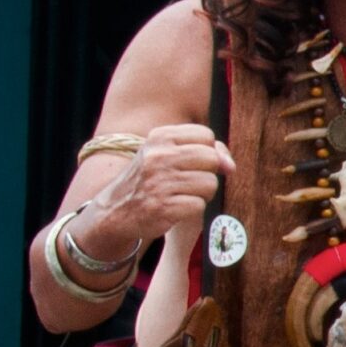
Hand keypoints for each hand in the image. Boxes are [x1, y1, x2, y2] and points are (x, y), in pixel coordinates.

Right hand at [77, 124, 235, 256]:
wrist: (115, 211)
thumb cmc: (150, 180)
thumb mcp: (167, 154)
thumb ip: (204, 150)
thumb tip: (230, 166)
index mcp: (159, 137)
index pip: (206, 135)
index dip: (209, 150)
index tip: (196, 162)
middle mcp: (158, 156)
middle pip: (211, 159)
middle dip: (208, 173)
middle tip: (189, 181)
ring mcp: (160, 182)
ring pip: (210, 183)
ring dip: (202, 193)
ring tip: (181, 195)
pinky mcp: (163, 206)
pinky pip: (200, 205)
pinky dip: (192, 209)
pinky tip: (175, 208)